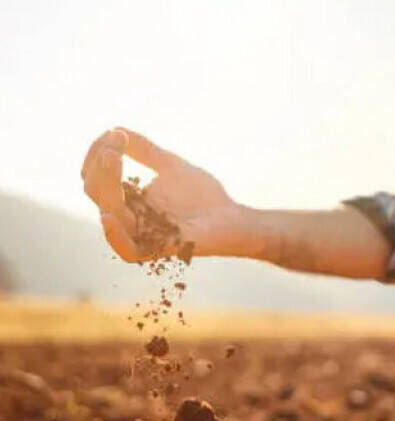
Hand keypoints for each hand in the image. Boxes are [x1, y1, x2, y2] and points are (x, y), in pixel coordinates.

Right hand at [81, 127, 239, 261]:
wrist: (232, 217)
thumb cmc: (204, 196)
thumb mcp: (170, 165)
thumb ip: (144, 149)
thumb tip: (115, 129)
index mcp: (127, 201)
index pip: (96, 178)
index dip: (98, 155)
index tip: (116, 133)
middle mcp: (129, 219)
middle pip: (97, 194)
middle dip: (101, 166)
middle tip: (115, 145)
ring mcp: (142, 236)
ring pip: (109, 214)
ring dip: (106, 185)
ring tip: (113, 159)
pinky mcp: (159, 251)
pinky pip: (127, 250)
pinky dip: (115, 235)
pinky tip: (109, 214)